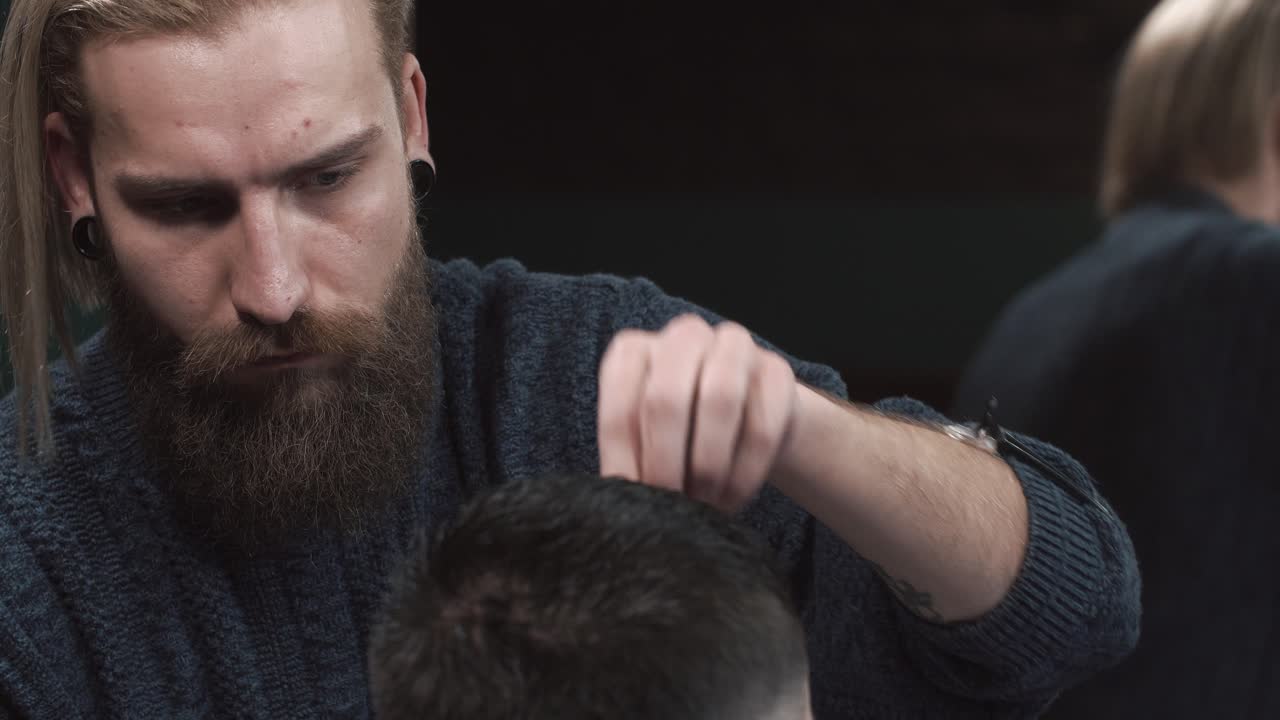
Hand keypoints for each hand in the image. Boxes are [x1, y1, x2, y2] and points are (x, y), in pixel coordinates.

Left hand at [597, 313, 798, 510]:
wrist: (749, 422)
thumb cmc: (683, 433)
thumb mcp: (646, 442)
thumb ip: (629, 461)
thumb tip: (622, 495)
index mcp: (634, 352)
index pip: (620, 405)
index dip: (624, 459)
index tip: (634, 498)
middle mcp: (682, 337)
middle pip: (666, 399)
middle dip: (666, 463)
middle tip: (671, 502)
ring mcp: (733, 347)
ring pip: (719, 401)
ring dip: (708, 465)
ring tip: (703, 503)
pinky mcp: (777, 370)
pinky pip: (762, 425)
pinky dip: (744, 473)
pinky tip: (733, 498)